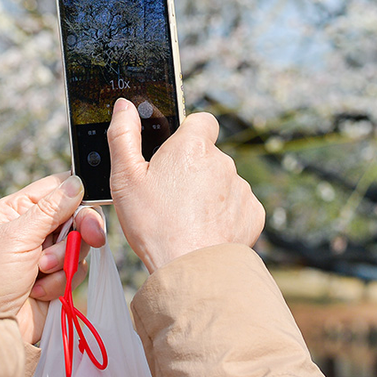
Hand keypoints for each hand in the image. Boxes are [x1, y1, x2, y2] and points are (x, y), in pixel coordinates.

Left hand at [0, 173, 105, 343]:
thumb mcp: (17, 237)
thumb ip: (49, 209)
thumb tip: (76, 182)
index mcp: (16, 210)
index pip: (56, 188)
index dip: (77, 193)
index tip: (91, 203)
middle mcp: (32, 228)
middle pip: (75, 215)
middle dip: (81, 229)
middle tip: (91, 237)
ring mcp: (45, 254)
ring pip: (79, 244)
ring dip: (63, 260)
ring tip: (40, 272)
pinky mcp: (56, 278)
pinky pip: (77, 270)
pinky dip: (62, 281)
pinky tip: (39, 290)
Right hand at [108, 98, 264, 272]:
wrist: (190, 269)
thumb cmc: (154, 225)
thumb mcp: (125, 179)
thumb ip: (123, 136)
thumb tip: (124, 107)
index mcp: (192, 146)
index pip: (201, 121)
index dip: (188, 134)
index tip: (175, 154)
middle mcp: (222, 161)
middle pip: (209, 156)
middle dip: (194, 170)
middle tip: (172, 196)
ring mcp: (241, 187)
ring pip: (224, 182)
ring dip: (210, 194)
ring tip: (188, 218)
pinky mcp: (253, 212)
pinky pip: (239, 206)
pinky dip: (225, 215)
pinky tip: (207, 230)